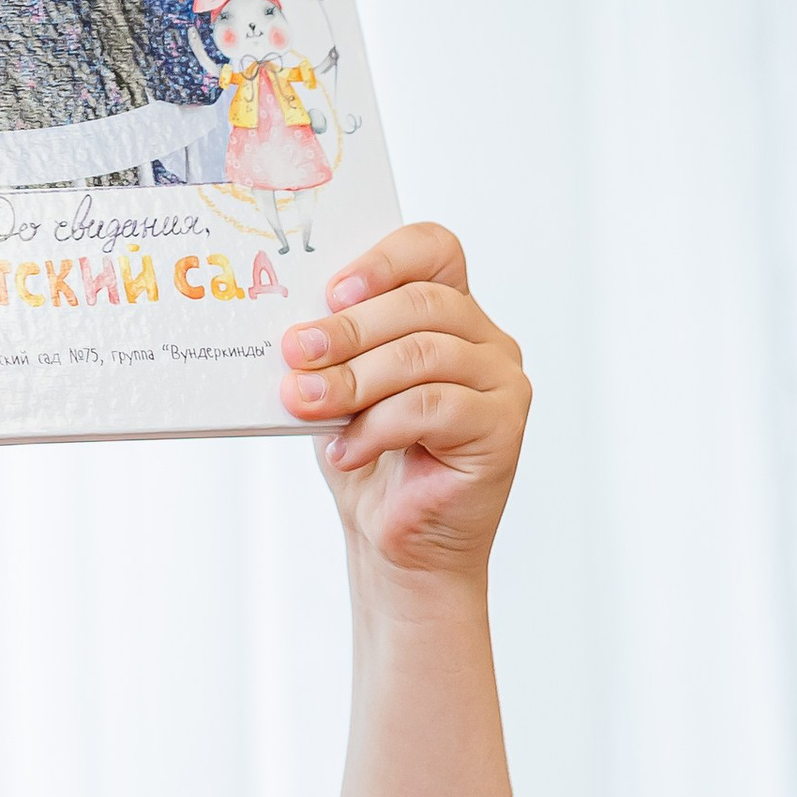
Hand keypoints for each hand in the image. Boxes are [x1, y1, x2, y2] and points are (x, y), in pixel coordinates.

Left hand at [279, 222, 531, 578]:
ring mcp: (502, 383)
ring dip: (356, 379)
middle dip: (350, 329)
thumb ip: (334, 351)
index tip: (332, 291)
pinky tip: (345, 450)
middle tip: (296, 352)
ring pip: (425, 355)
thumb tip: (294, 327)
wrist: (399, 545)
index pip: (433, 251)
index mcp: (451, 313)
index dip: (384, 260)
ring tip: (306, 402)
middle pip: (422, 304)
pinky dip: (379, 426)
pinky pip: (434, 407)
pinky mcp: (502, 428)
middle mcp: (485, 341)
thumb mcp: (342, 391)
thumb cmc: (372, 462)